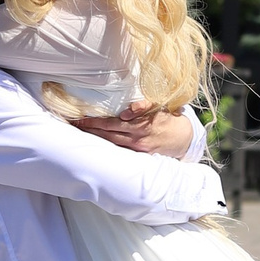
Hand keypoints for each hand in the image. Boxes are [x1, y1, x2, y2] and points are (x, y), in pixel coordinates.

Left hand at [73, 102, 193, 159]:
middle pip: (108, 132)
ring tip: (82, 131)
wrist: (184, 138)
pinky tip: (97, 144)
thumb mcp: (159, 107)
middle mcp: (137, 136)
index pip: (112, 122)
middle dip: (91, 128)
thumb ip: (143, 106)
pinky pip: (120, 150)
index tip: (82, 119)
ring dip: (96, 137)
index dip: (96, 122)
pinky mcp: (140, 154)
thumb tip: (127, 110)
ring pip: (112, 142)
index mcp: (141, 123)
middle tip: (75, 124)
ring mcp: (138, 146)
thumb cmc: (169, 118)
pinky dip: (108, 146)